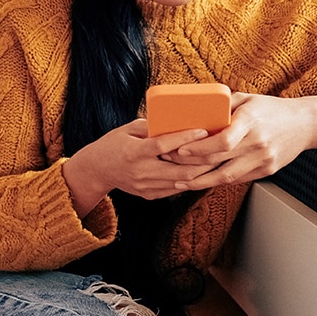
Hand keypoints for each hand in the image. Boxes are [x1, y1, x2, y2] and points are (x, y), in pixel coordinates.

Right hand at [65, 119, 219, 210]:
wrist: (97, 170)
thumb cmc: (113, 145)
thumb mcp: (127, 130)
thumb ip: (150, 127)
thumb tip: (174, 120)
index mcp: (134, 152)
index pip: (163, 145)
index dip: (185, 138)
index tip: (203, 131)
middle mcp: (141, 172)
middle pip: (179, 170)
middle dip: (202, 162)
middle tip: (219, 150)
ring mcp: (145, 186)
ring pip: (181, 182)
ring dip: (200, 173)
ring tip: (215, 162)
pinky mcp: (149, 195)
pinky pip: (175, 189)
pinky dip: (188, 180)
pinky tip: (199, 172)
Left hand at [161, 92, 312, 190]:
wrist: (306, 124)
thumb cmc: (272, 109)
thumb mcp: (247, 99)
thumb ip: (222, 104)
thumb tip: (193, 109)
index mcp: (251, 122)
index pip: (222, 141)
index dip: (199, 148)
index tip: (180, 149)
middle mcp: (258, 143)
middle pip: (219, 160)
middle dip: (190, 164)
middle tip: (170, 162)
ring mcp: (263, 160)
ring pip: (226, 177)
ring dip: (200, 181)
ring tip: (180, 181)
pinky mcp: (267, 171)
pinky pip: (237, 180)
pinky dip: (217, 182)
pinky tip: (202, 182)